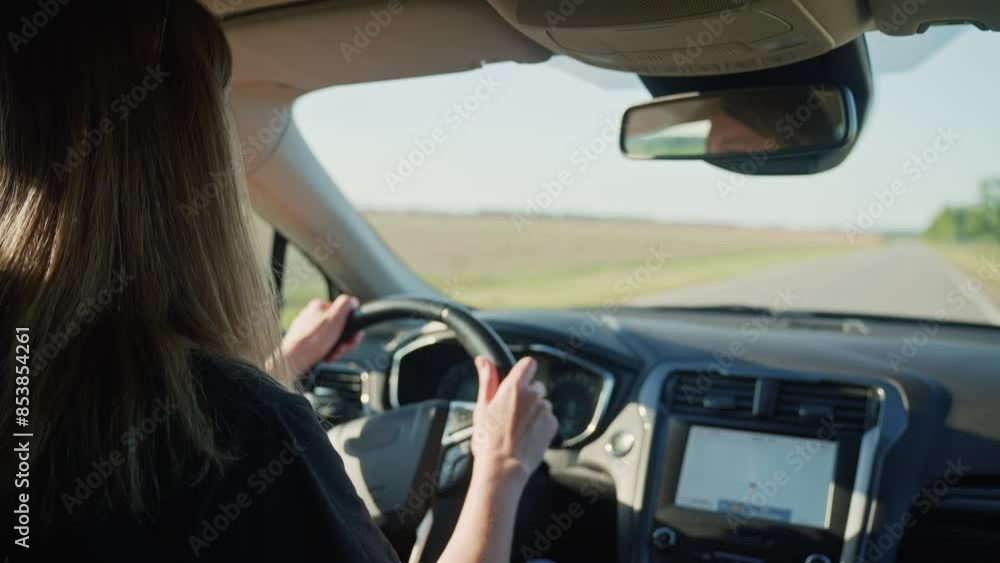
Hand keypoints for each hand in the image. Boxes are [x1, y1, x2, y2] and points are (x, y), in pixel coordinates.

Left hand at [281, 295, 362, 378]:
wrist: (292, 360)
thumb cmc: (311, 341)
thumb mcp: (335, 318)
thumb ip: (346, 305)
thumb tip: (353, 301)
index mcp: (319, 306)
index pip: (344, 312)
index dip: (351, 326)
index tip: (353, 337)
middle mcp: (311, 315)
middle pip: (338, 326)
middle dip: (344, 340)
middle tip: (342, 348)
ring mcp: (307, 328)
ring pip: (330, 337)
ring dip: (336, 348)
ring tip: (332, 354)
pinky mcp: (304, 341)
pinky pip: (321, 345)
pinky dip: (326, 351)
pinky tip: (325, 356)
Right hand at [470, 356, 559, 484]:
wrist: (503, 467)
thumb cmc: (488, 439)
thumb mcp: (482, 406)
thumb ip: (486, 379)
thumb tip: (483, 359)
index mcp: (514, 387)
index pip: (528, 364)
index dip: (523, 371)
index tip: (517, 381)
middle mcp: (533, 395)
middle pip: (536, 386)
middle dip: (527, 395)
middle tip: (512, 413)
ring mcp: (545, 410)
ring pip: (543, 403)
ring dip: (534, 411)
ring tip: (518, 428)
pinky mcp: (553, 425)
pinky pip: (549, 418)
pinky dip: (541, 424)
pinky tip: (527, 435)